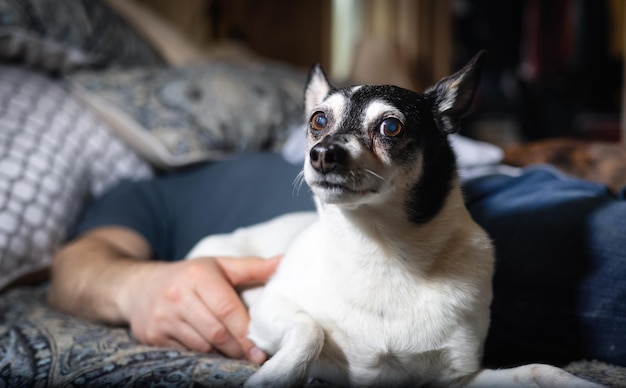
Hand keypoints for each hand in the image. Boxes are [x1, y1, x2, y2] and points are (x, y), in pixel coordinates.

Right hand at [118, 255, 279, 363]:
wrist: (138, 286)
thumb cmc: (189, 275)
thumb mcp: (219, 265)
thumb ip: (253, 267)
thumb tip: (285, 262)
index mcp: (197, 275)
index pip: (226, 308)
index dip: (245, 331)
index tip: (260, 348)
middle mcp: (176, 296)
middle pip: (215, 332)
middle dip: (237, 348)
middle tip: (253, 356)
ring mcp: (162, 318)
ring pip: (201, 346)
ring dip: (221, 354)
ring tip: (236, 354)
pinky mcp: (152, 337)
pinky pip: (184, 353)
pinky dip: (202, 356)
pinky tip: (213, 353)